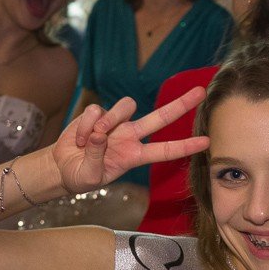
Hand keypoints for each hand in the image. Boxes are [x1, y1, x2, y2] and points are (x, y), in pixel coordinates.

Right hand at [51, 87, 207, 193]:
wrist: (61, 167)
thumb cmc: (80, 176)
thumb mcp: (89, 176)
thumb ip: (95, 157)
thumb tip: (98, 135)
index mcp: (134, 156)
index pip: (165, 150)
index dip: (185, 146)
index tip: (206, 142)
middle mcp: (130, 137)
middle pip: (160, 117)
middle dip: (181, 105)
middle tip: (200, 92)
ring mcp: (115, 123)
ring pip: (127, 106)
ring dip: (110, 119)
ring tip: (92, 137)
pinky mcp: (97, 114)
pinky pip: (97, 110)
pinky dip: (85, 124)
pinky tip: (79, 139)